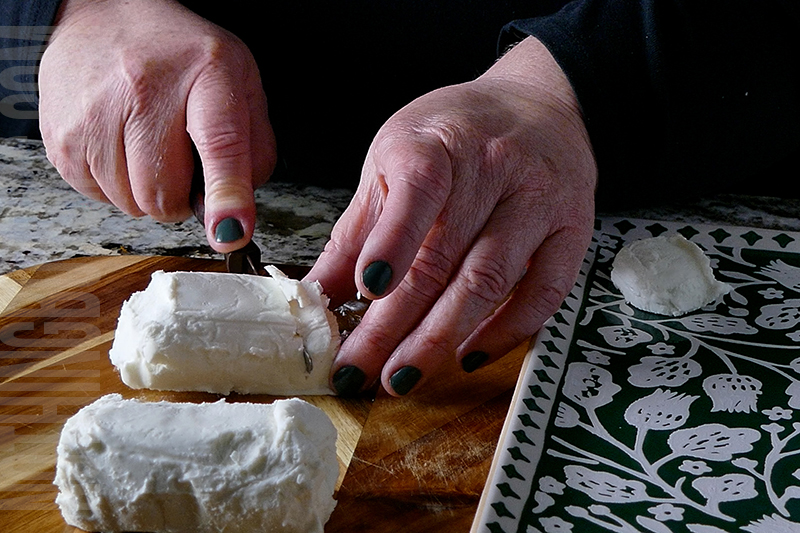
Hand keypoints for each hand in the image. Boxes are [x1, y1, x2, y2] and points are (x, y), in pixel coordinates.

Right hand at [38, 0, 275, 251]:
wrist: (106, 15)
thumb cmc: (183, 57)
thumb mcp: (240, 84)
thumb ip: (255, 148)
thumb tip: (237, 211)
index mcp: (206, 73)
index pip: (220, 142)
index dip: (227, 195)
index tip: (231, 232)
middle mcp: (145, 88)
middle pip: (165, 193)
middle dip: (181, 198)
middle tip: (182, 164)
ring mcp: (95, 111)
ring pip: (130, 203)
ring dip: (146, 192)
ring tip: (148, 146)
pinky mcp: (62, 135)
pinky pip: (98, 197)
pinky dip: (116, 186)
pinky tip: (121, 146)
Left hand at [306, 37, 596, 395]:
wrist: (541, 105)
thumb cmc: (455, 135)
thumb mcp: (395, 159)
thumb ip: (360, 227)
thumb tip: (317, 292)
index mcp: (440, 142)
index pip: (419, 190)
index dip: (393, 241)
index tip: (366, 289)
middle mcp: (495, 169)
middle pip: (443, 256)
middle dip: (394, 322)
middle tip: (357, 369)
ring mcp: (539, 202)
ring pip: (489, 281)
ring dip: (440, 338)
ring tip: (399, 377)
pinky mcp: (571, 232)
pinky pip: (543, 292)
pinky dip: (506, 331)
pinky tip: (467, 357)